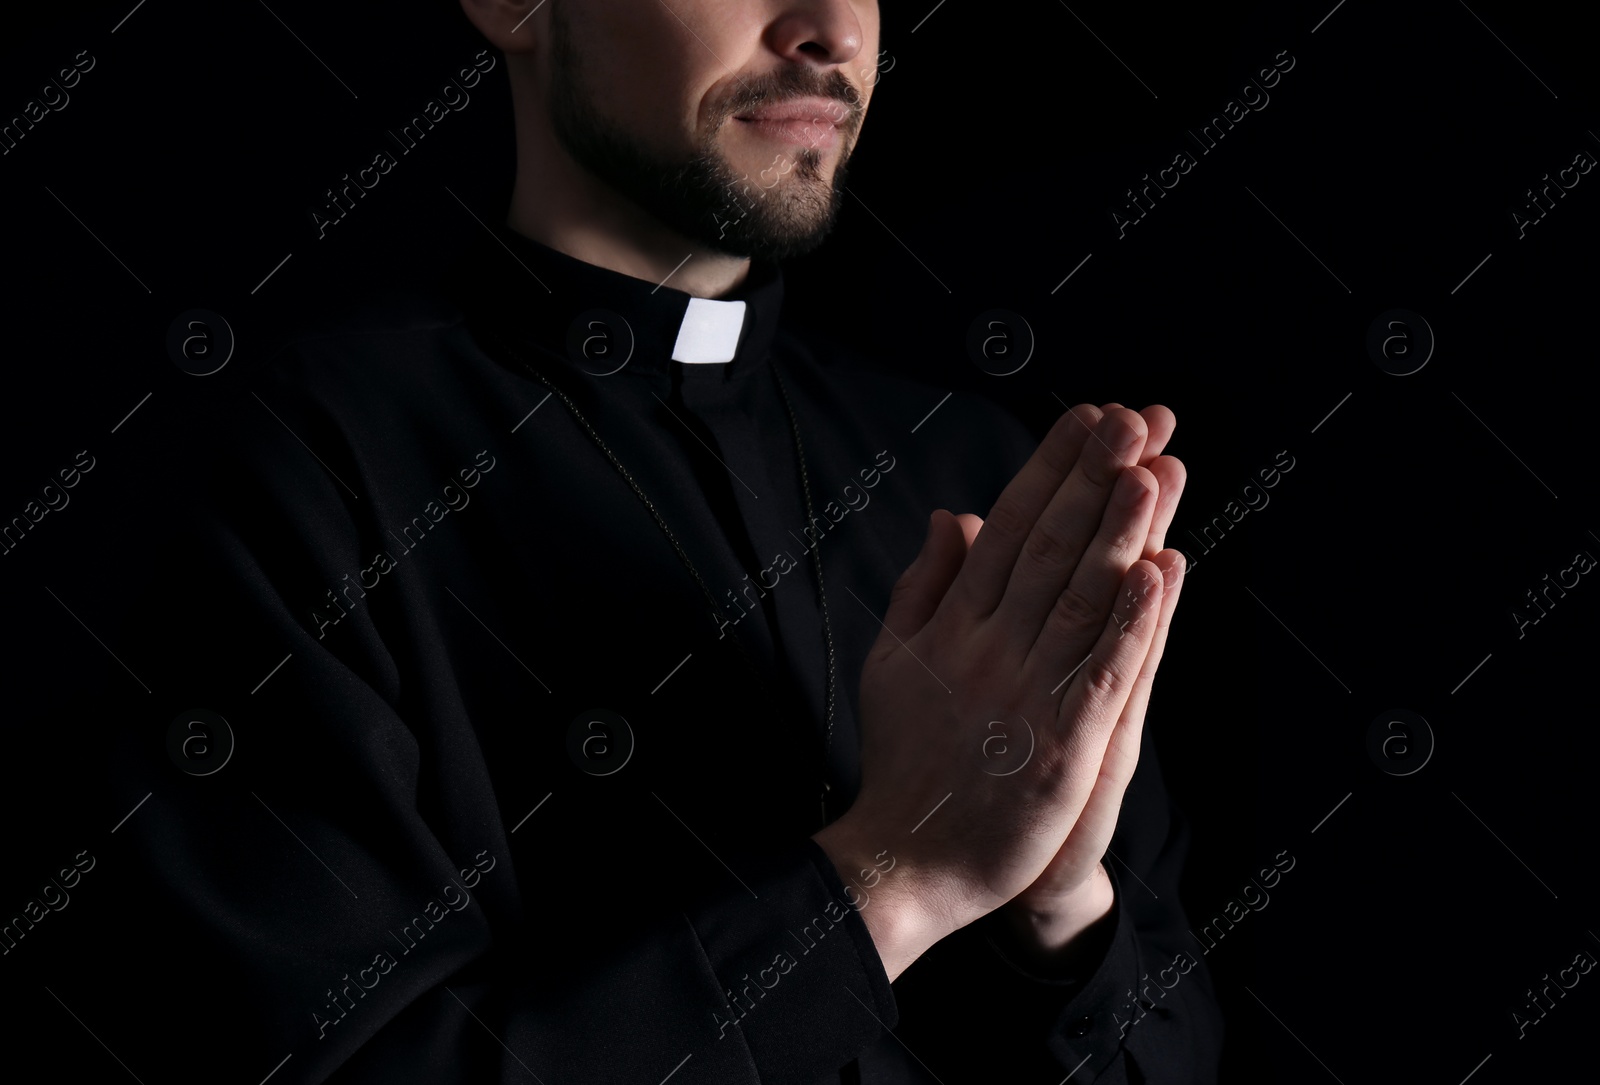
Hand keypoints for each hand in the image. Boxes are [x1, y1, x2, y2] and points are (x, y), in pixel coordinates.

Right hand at [814, 404, 1187, 980]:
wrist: (907, 859)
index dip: (1050, 469)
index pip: (1008, 528)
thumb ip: (924, 586)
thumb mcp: (895, 661)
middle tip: (1135, 418)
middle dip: (1093, 478)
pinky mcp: (1063, 747)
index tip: (1087, 418)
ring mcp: (1025, 694)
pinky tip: (1160, 575)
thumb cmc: (906, 760)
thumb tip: (950, 515)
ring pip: (1082, 599)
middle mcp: (988, 648)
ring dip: (1122, 532)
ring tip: (1155, 470)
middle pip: (1050, 548)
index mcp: (952, 624)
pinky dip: (1135, 624)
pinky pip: (1104, 674)